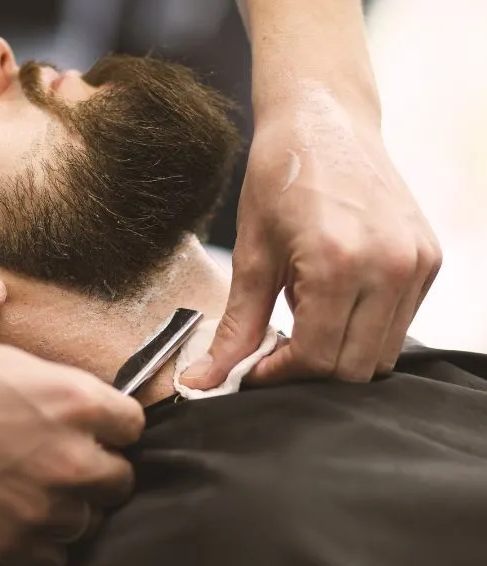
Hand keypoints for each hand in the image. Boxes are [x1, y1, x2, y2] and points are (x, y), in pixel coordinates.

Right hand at [0, 338, 143, 565]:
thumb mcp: (8, 364)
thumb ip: (58, 394)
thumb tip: (82, 414)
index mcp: (74, 402)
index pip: (132, 425)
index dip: (113, 428)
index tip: (100, 433)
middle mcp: (69, 456)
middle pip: (120, 481)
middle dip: (97, 471)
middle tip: (62, 464)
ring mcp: (41, 505)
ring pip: (87, 522)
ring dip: (67, 509)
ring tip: (28, 492)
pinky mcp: (8, 543)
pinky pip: (53, 558)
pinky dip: (40, 544)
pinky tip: (15, 519)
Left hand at [181, 98, 441, 386]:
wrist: (324, 118)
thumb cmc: (280, 177)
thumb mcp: (251, 254)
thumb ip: (235, 327)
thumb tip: (202, 381)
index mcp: (340, 264)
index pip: (317, 360)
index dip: (278, 375)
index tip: (250, 369)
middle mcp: (390, 267)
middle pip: (354, 369)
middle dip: (308, 371)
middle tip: (272, 350)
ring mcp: (417, 264)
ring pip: (381, 354)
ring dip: (338, 353)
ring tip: (301, 321)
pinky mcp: (428, 258)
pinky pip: (399, 324)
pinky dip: (363, 330)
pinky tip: (331, 302)